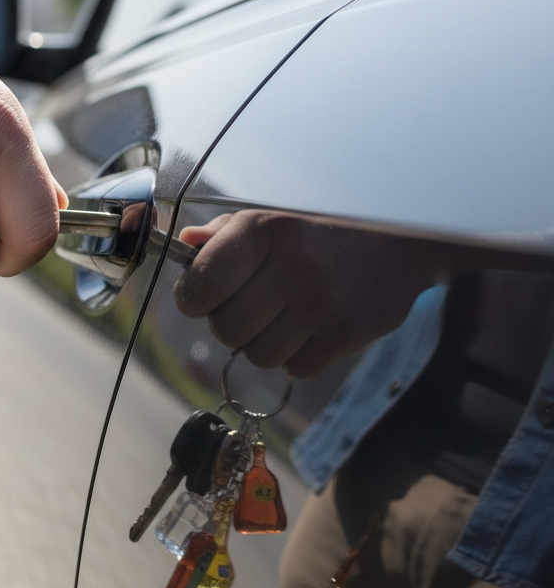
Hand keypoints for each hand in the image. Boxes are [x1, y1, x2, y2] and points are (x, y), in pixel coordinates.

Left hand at [172, 211, 439, 377]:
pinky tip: (310, 329)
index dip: (193, 298)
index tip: (203, 297)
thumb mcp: (271, 219)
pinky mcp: (348, 333)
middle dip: (230, 324)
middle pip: (226, 329)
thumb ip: (223, 234)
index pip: (201, 284)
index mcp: (263, 232)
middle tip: (251, 307)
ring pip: (258, 356)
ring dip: (263, 343)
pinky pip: (295, 368)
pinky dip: (296, 356)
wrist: (402, 242)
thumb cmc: (320, 231)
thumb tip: (184, 243)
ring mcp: (322, 303)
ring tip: (284, 317)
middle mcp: (291, 267)